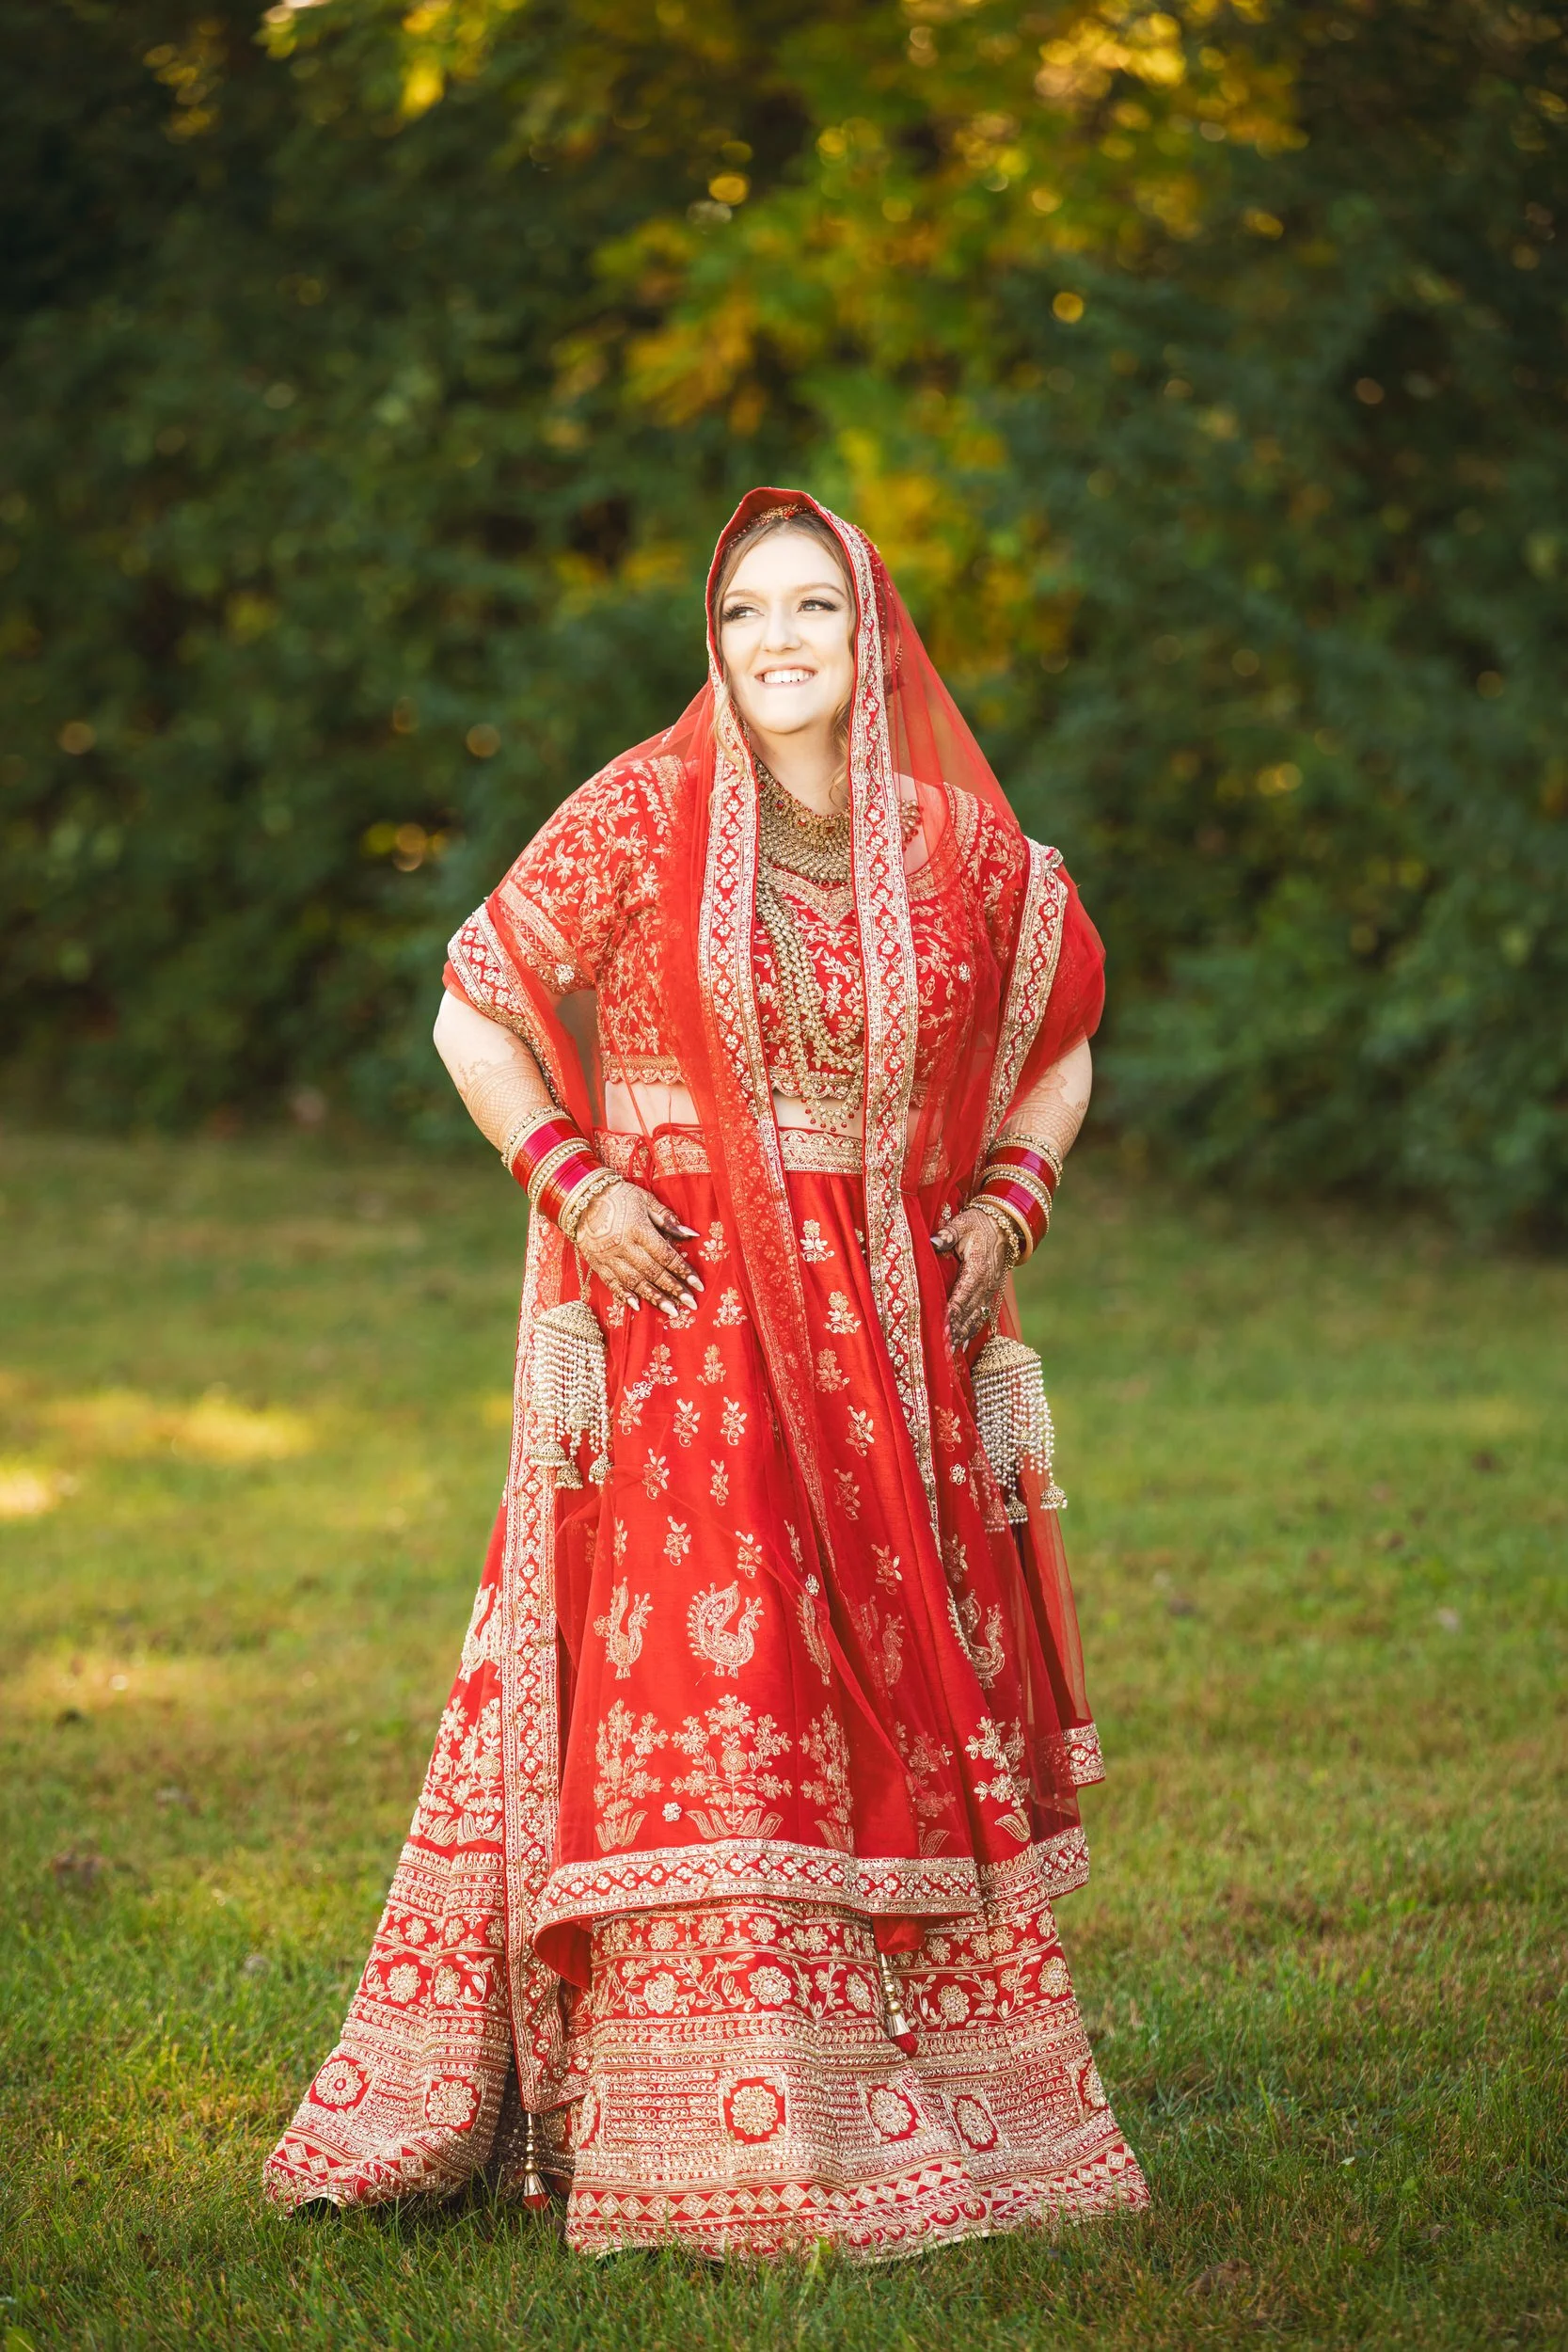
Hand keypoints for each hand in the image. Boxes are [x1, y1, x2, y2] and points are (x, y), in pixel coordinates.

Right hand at [572, 1178, 702, 1316]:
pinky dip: (624, 1295)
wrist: (582, 1198)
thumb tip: (691, 1234)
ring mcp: (609, 1257)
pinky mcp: (597, 1263)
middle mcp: (624, 1246)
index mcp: (639, 1229)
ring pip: (634, 1281)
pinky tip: (637, 1306)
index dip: (683, 1271)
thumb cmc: (619, 1196)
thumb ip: (667, 1219)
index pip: (665, 1255)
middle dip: (673, 1289)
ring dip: (654, 1297)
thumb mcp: (646, 1200)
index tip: (698, 1285)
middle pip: (653, 1272)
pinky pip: (611, 1282)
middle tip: (690, 1304)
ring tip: (671, 1311)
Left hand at [931, 1205, 1013, 1351]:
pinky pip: (981, 1316)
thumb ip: (948, 1234)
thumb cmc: (979, 1224)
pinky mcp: (989, 1293)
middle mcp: (985, 1285)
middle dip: (955, 1331)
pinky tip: (961, 1345)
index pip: (962, 1296)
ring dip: (962, 1335)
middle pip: (968, 1313)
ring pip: (975, 1318)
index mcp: (978, 1269)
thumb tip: (934, 1242)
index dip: (952, 1314)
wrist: (1004, 1226)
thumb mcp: (963, 1224)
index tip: (942, 1329)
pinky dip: (971, 1331)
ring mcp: (989, 1291)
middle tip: (941, 1349)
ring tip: (949, 1353)